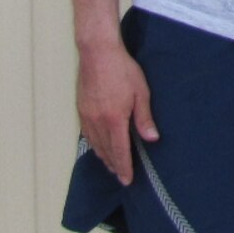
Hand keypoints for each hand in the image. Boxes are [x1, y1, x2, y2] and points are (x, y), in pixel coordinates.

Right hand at [77, 39, 156, 185]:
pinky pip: (87, 133)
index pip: (120, 151)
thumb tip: (152, 139)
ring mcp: (87, 116)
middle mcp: (98, 121)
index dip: (124, 167)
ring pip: (95, 143)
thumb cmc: (122, 69)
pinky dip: (93, 144)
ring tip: (111, 165)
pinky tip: (98, 145)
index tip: (127, 179)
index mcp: (114, 119)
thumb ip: (144, 118)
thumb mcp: (141, 92)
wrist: (98, 52)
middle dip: (114, 165)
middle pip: (106, 150)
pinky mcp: (81, 108)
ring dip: (103, 156)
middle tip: (120, 176)